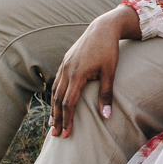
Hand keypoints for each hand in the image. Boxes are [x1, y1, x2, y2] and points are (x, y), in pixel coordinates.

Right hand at [50, 5, 140, 136]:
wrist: (102, 28)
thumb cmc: (108, 50)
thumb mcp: (110, 72)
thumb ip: (106, 95)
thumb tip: (106, 117)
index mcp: (77, 74)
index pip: (69, 103)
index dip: (67, 120)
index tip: (67, 134)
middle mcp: (67, 70)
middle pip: (58, 99)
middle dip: (57, 118)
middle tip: (56, 134)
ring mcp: (64, 65)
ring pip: (55, 91)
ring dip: (53, 108)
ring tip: (52, 123)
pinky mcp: (65, 61)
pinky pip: (57, 82)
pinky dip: (55, 95)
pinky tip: (56, 102)